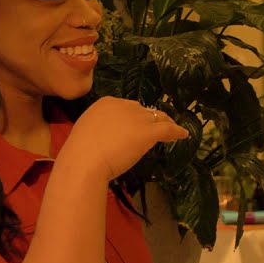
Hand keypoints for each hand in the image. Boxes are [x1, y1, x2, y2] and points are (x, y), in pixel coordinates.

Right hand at [60, 97, 188, 181]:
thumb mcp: (87, 131)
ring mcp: (138, 117)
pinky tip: (183, 135)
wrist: (85, 160)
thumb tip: (108, 136)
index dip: (134, 117)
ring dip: (165, 124)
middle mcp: (124, 105)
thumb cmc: (80, 151)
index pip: (127, 107)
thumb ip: (101, 128)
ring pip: (157, 117)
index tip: (137, 125)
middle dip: (149, 120)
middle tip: (154, 131)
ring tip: (172, 131)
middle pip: (143, 111)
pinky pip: (168, 128)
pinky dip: (177, 131)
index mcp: (106, 103)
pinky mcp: (149, 131)